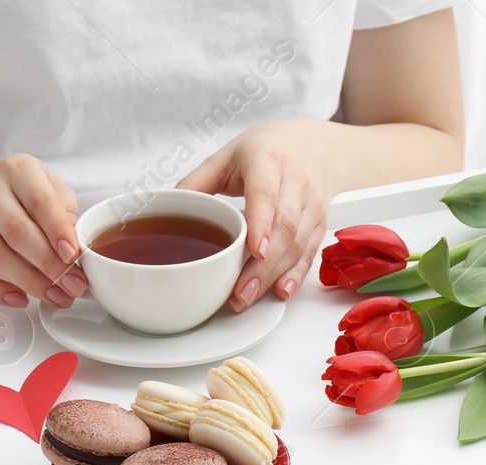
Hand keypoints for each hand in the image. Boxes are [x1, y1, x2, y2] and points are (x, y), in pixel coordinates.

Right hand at [0, 154, 87, 308]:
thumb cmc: (22, 192)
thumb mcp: (51, 188)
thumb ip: (67, 214)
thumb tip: (78, 250)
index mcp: (17, 171)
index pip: (39, 202)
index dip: (58, 231)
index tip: (73, 256)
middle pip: (16, 233)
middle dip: (49, 266)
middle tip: (73, 286)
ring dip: (28, 283)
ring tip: (56, 297)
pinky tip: (18, 298)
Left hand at [177, 120, 338, 311]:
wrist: (314, 146)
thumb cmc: (267, 150)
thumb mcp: (227, 156)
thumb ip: (196, 181)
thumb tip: (165, 207)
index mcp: (267, 160)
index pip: (267, 194)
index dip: (262, 224)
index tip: (255, 251)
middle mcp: (295, 180)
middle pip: (284, 228)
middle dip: (262, 266)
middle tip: (239, 293)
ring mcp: (311, 203)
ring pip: (298, 243)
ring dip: (274, 275)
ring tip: (248, 298)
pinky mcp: (320, 221)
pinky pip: (310, 250)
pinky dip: (296, 274)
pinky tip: (281, 290)